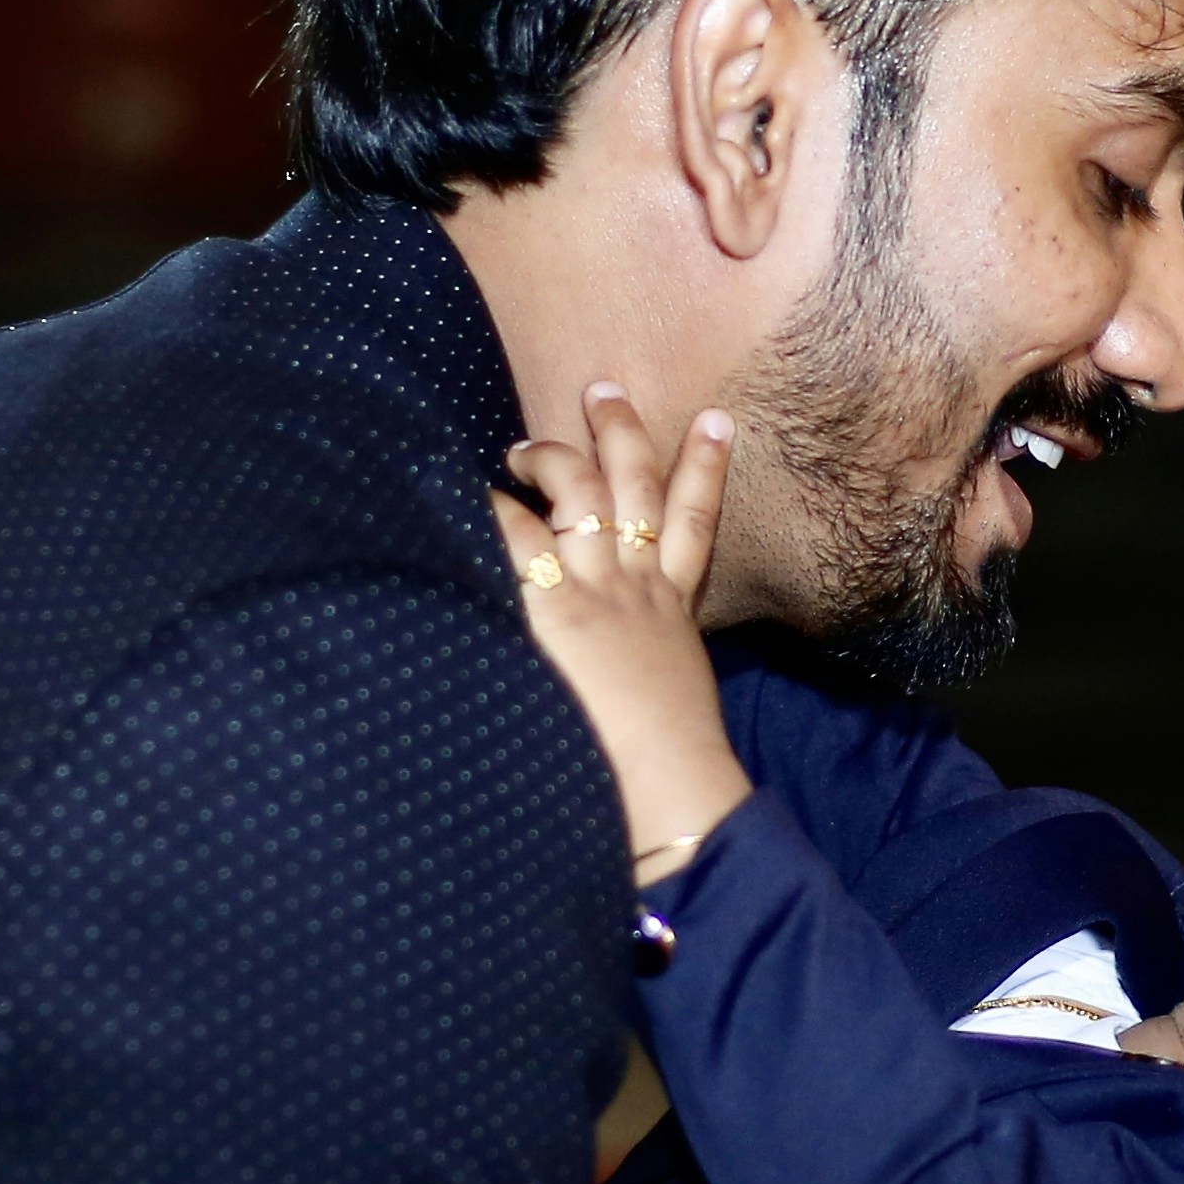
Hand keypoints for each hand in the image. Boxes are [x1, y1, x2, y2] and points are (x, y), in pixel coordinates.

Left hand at [493, 386, 749, 870]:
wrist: (674, 795)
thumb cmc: (672, 772)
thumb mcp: (670, 705)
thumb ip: (649, 674)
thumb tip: (632, 680)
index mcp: (673, 613)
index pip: (695, 524)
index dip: (707, 469)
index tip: (714, 422)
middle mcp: (639, 590)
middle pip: (639, 488)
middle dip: (625, 432)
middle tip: (605, 388)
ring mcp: (598, 595)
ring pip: (580, 498)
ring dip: (552, 458)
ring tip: (522, 443)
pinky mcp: (555, 614)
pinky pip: (519, 543)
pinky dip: (495, 515)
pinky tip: (469, 495)